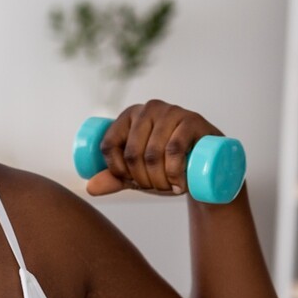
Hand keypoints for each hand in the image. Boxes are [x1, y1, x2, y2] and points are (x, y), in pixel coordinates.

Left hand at [86, 99, 225, 197]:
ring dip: (160, 180)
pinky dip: (174, 173)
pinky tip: (180, 184)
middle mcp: (148, 108)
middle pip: (132, 153)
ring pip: (153, 154)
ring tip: (170, 188)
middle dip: (142, 180)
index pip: (109, 145)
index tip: (132, 182)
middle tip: (157, 188)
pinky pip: (175, 149)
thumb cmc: (168, 166)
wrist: (208, 164)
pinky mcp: (193, 120)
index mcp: (129, 115)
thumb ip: (114, 179)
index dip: (117, 170)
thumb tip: (90, 188)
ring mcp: (172, 111)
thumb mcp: (138, 173)